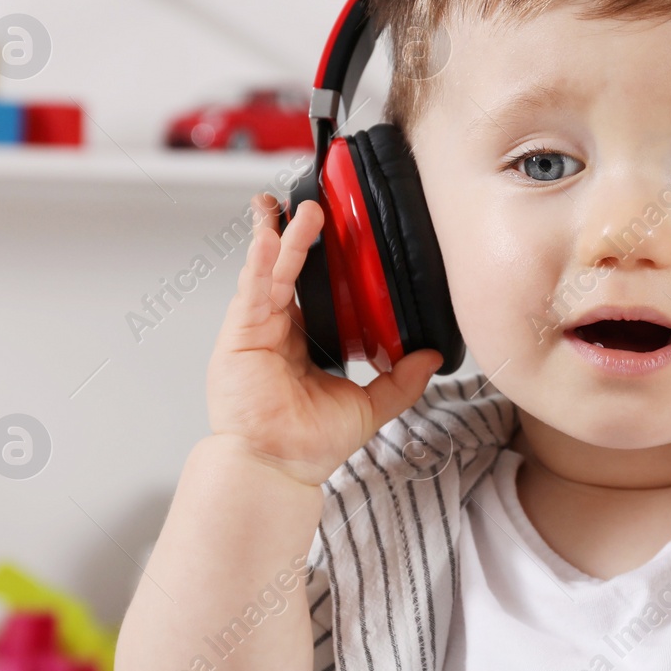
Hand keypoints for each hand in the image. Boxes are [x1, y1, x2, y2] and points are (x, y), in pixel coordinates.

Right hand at [205, 192, 442, 487]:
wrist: (278, 466)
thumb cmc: (309, 443)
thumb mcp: (370, 405)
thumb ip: (401, 380)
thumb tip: (430, 356)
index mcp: (306, 339)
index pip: (317, 286)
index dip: (327, 257)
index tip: (343, 229)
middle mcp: (279, 327)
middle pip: (290, 268)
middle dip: (302, 234)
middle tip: (321, 204)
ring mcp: (256, 327)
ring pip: (271, 270)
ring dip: (284, 236)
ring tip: (302, 208)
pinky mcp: (240, 334)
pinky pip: (253, 289)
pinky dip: (261, 262)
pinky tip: (270, 237)